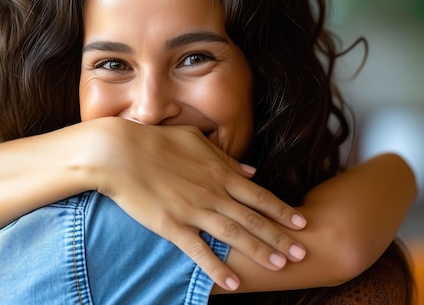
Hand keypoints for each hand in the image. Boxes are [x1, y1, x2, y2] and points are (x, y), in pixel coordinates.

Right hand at [87, 117, 307, 290]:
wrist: (120, 152)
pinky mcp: (173, 226)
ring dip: (260, 252)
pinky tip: (234, 283)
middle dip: (281, 237)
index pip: (259, 195)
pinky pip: (200, 251)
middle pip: (254, 219)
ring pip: (234, 235)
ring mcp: (194, 210)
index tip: (302, 223)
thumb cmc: (156, 141)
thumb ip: (226, 157)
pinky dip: (218, 268)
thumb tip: (251, 168)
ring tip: (281, 267)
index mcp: (220, 172)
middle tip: (302, 253)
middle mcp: (213, 193)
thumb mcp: (196, 141)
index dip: (282, 210)